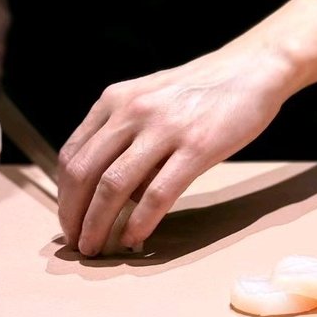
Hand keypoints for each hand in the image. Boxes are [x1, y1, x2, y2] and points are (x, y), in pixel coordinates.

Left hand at [57, 46, 290, 255]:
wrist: (253, 67)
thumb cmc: (204, 87)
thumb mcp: (152, 97)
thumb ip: (127, 132)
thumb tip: (115, 189)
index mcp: (116, 99)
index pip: (72, 154)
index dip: (64, 195)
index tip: (70, 219)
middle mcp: (133, 111)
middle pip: (84, 173)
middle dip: (73, 216)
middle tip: (77, 242)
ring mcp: (165, 128)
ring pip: (113, 186)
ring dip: (98, 225)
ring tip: (97, 248)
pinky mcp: (197, 147)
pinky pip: (157, 195)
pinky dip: (140, 223)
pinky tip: (135, 238)